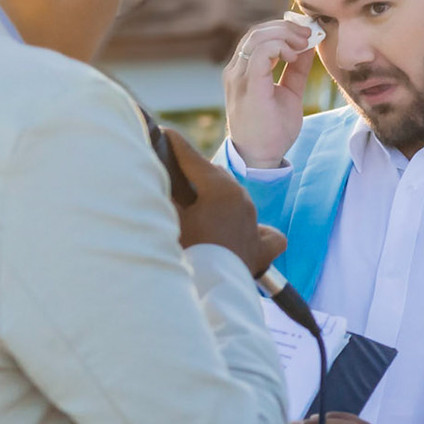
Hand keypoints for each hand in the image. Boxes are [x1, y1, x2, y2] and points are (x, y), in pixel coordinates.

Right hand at [163, 127, 286, 275]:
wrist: (212, 290)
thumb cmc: (188, 251)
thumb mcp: (171, 216)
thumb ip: (166, 192)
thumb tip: (156, 175)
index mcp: (221, 189)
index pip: (192, 158)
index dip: (174, 144)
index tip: (163, 133)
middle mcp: (243, 200)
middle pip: (215, 177)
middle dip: (195, 172)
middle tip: (174, 170)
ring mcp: (255, 223)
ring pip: (237, 199)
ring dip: (218, 197)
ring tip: (198, 203)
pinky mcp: (262, 248)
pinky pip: (267, 234)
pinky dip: (256, 231)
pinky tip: (242, 232)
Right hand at [224, 17, 317, 169]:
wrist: (261, 158)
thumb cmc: (272, 130)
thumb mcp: (289, 92)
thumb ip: (296, 70)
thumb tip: (309, 46)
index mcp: (243, 71)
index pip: (257, 36)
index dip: (282, 28)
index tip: (307, 33)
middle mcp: (236, 71)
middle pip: (257, 32)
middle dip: (286, 27)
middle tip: (309, 34)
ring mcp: (238, 78)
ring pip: (257, 38)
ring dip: (285, 35)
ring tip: (304, 43)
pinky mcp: (248, 87)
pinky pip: (258, 54)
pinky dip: (279, 47)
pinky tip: (293, 56)